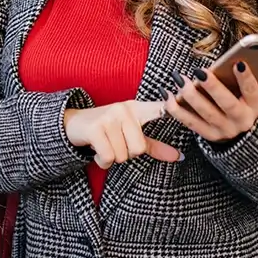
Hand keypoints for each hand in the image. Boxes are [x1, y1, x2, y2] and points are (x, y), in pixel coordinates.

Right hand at [63, 100, 181, 168]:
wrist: (72, 124)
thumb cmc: (106, 131)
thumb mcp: (130, 135)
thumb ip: (154, 146)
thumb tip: (179, 156)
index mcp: (136, 109)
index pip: (159, 108)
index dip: (172, 105)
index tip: (184, 95)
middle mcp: (124, 110)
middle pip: (138, 148)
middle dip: (126, 154)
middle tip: (115, 144)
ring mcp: (109, 117)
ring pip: (122, 155)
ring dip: (112, 158)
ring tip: (104, 145)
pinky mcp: (96, 128)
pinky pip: (109, 157)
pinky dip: (102, 161)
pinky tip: (97, 150)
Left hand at [165, 61, 257, 142]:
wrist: (244, 139)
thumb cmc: (246, 105)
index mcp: (257, 107)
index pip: (254, 93)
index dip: (247, 79)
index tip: (238, 63)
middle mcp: (242, 121)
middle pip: (227, 105)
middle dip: (214, 88)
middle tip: (200, 71)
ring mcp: (224, 130)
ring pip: (206, 114)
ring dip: (191, 96)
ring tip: (180, 79)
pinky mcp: (208, 136)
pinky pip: (190, 123)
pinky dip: (176, 110)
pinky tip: (167, 95)